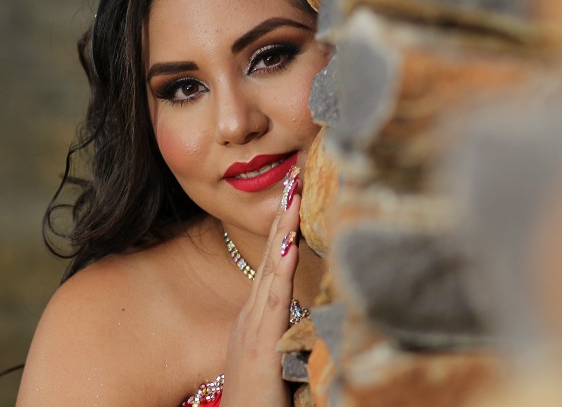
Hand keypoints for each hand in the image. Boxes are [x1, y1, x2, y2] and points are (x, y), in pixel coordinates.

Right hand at [221, 174, 302, 406]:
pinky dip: (280, 269)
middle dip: (284, 217)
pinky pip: (272, 300)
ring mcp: (253, 328)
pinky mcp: (261, 345)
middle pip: (271, 257)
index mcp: (257, 319)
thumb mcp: (275, 360)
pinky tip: (289, 244)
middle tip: (296, 177)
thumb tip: (309, 313)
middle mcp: (252, 317)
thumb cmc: (260, 401)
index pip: (273, 265)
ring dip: (283, 231)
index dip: (284, 230)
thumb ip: (286, 334)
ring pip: (272, 270)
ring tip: (294, 195)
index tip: (296, 196)